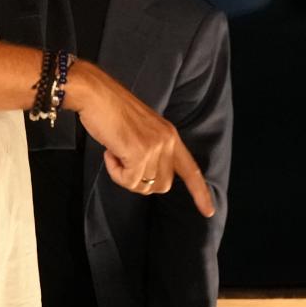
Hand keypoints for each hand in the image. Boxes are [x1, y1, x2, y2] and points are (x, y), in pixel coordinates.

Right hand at [68, 60, 214, 217]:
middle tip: (124, 161)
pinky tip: (110, 152)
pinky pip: (128, 180)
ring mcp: (154, 148)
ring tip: (115, 151)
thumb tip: (148, 177)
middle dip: (141, 181)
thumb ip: (152, 149)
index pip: (191, 169)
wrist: (96, 95)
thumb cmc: (111, 110)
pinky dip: (115, 172)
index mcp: (170, 135)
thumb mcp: (142, 129)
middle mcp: (167, 141)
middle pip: (162, 185)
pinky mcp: (138, 154)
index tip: (209, 211)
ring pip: (144, 186)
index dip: (200, 193)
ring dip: (125, 175)